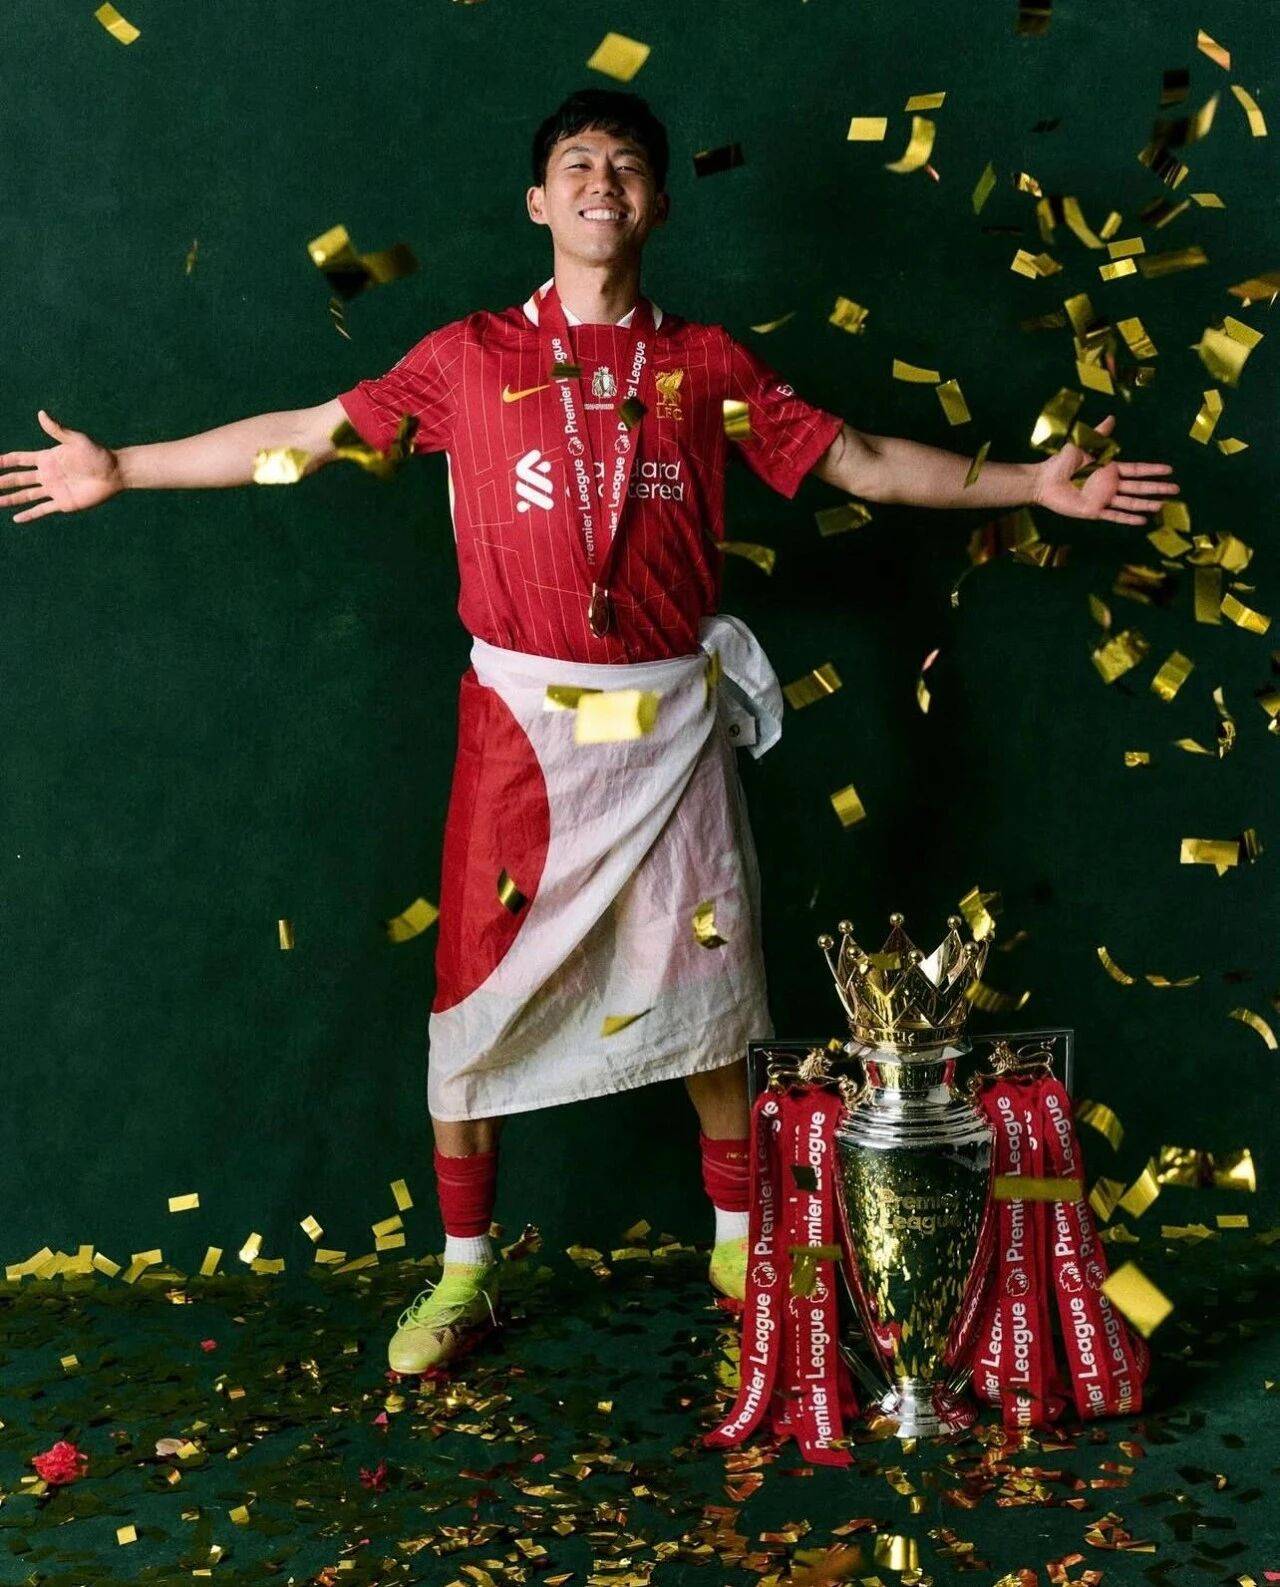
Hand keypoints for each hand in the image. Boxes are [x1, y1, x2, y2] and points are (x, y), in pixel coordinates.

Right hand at [0, 410, 123, 523]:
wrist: (114, 473)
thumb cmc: (98, 454)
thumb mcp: (76, 440)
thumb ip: (58, 429)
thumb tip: (41, 413)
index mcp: (47, 458)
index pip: (19, 459)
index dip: (4, 461)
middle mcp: (47, 474)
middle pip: (18, 478)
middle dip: (2, 481)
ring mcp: (53, 489)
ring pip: (26, 495)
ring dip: (10, 499)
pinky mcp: (63, 503)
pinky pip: (42, 509)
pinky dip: (29, 514)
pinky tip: (16, 518)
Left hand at [1031, 413, 1178, 524]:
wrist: (1044, 480)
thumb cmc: (1060, 463)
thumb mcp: (1081, 444)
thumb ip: (1098, 434)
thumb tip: (1112, 417)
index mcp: (1109, 468)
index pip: (1136, 470)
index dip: (1152, 470)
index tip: (1169, 470)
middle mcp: (1109, 484)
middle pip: (1138, 487)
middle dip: (1157, 488)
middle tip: (1176, 489)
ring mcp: (1103, 498)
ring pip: (1130, 502)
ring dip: (1146, 504)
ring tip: (1162, 506)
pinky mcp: (1094, 510)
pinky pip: (1114, 515)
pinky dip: (1128, 518)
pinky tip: (1142, 520)